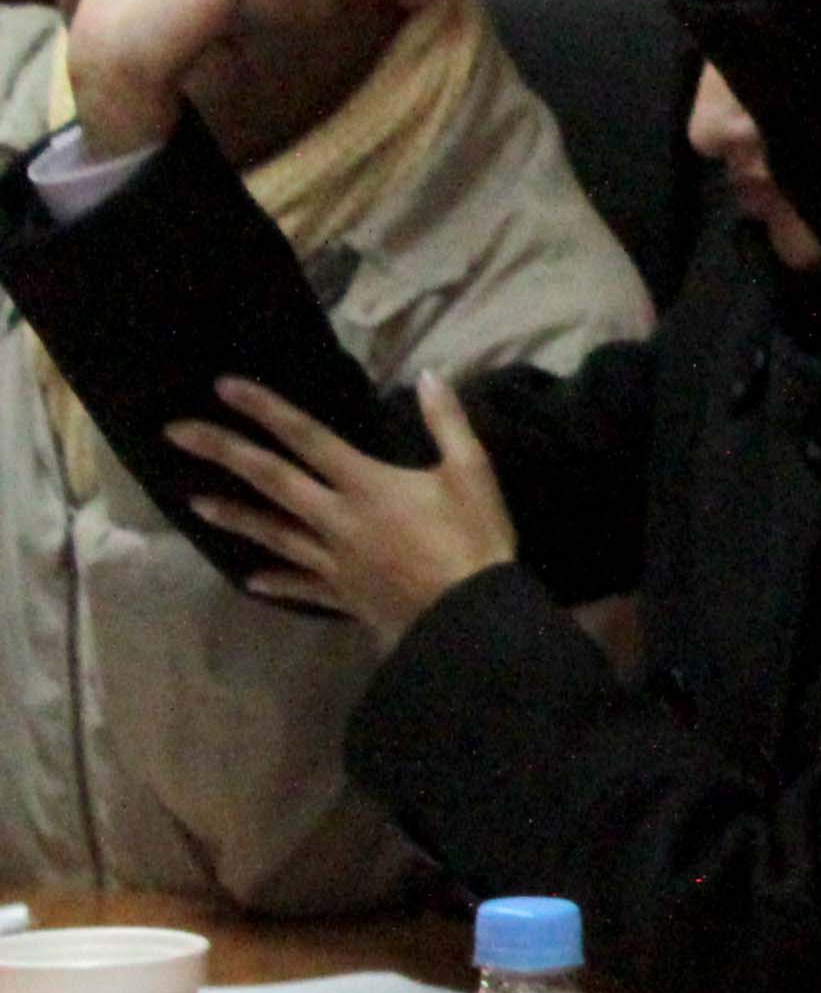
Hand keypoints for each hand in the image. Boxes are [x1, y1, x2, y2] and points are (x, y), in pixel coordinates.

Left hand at [165, 372, 516, 638]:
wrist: (470, 617)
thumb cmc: (473, 542)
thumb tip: (430, 375)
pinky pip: (302, 586)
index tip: (222, 387)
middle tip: (174, 432)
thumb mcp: (473, 474)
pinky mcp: (342, 595)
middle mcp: (336, 519)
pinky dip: (276, 581)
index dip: (265, 410)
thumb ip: (448, 424)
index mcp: (366, 485)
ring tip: (195, 504)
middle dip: (223, 452)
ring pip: (274, 533)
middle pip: (271, 480)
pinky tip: (251, 579)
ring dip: (234, 516)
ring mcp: (333, 560)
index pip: (306, 438)